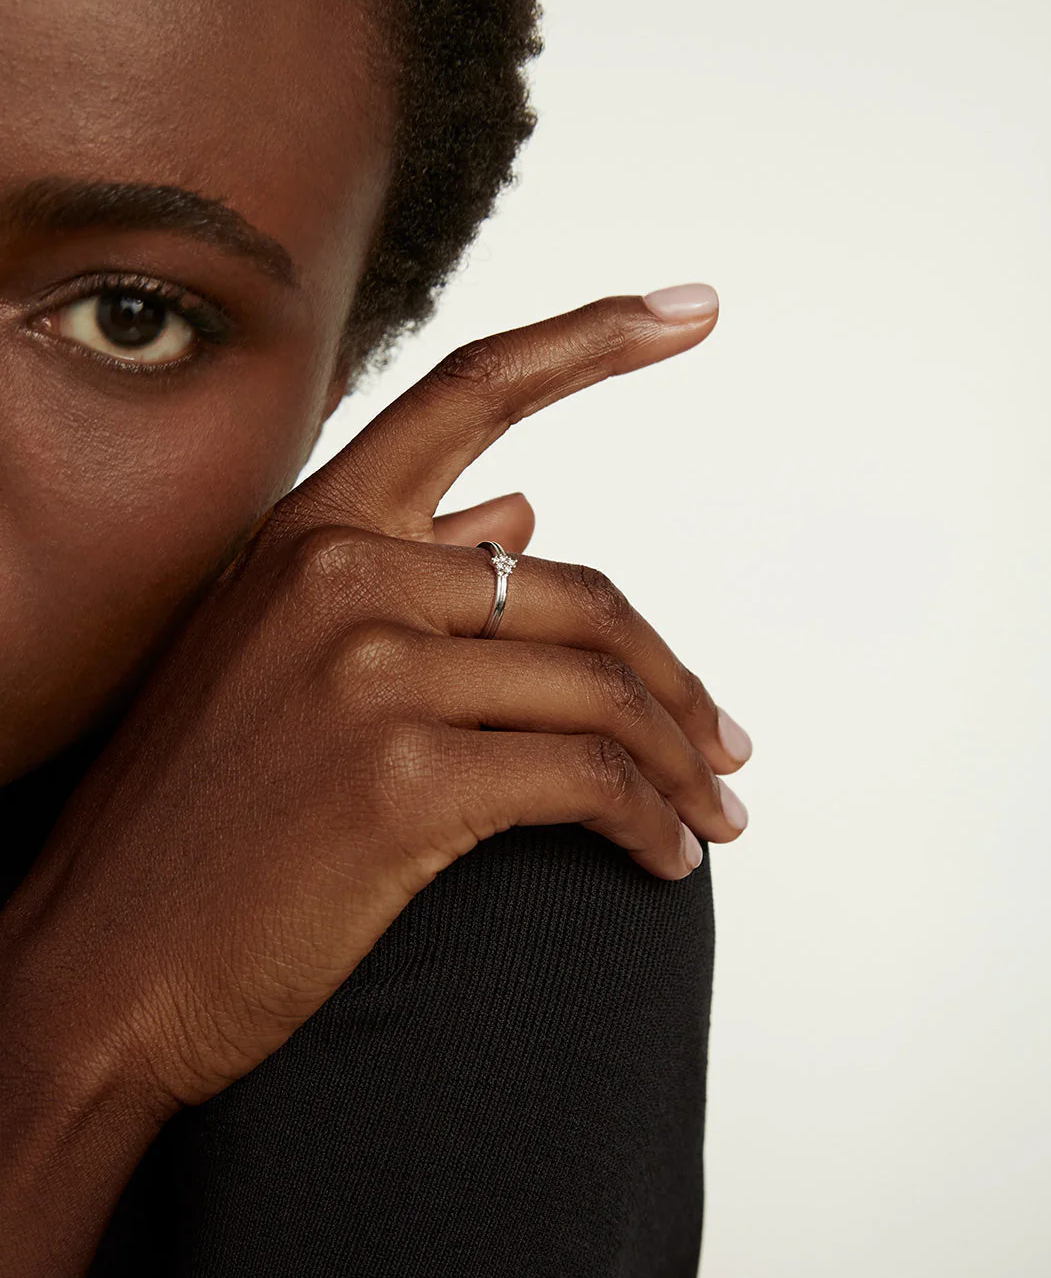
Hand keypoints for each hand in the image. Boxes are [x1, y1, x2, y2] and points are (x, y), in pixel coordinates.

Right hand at [0, 288, 750, 1120]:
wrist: (98, 969)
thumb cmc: (193, 822)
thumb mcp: (272, 656)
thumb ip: (401, 566)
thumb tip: (521, 505)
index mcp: (311, 532)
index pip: (472, 392)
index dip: (596, 339)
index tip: (695, 308)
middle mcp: (342, 575)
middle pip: (586, 591)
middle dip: (678, 681)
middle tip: (726, 747)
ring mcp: (369, 671)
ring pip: (603, 687)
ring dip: (682, 759)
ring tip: (713, 811)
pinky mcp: (401, 780)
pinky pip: (588, 777)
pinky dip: (651, 819)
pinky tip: (666, 857)